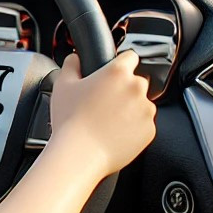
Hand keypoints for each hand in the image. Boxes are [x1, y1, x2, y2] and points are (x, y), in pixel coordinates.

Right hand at [46, 50, 155, 176]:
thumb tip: (76, 58)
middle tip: (105, 103)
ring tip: (109, 122)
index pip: (130, 57)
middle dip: (124, 90)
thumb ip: (72, 64)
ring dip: (130, 109)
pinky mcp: (150, 130)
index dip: (121, 64)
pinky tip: (115, 133)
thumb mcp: (63, 85)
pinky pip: (144, 125)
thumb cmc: (70, 121)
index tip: (114, 74)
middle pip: (136, 82)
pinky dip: (134, 128)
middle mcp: (136, 88)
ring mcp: (146, 110)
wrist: (80, 155)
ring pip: (141, 104)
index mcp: (117, 72)